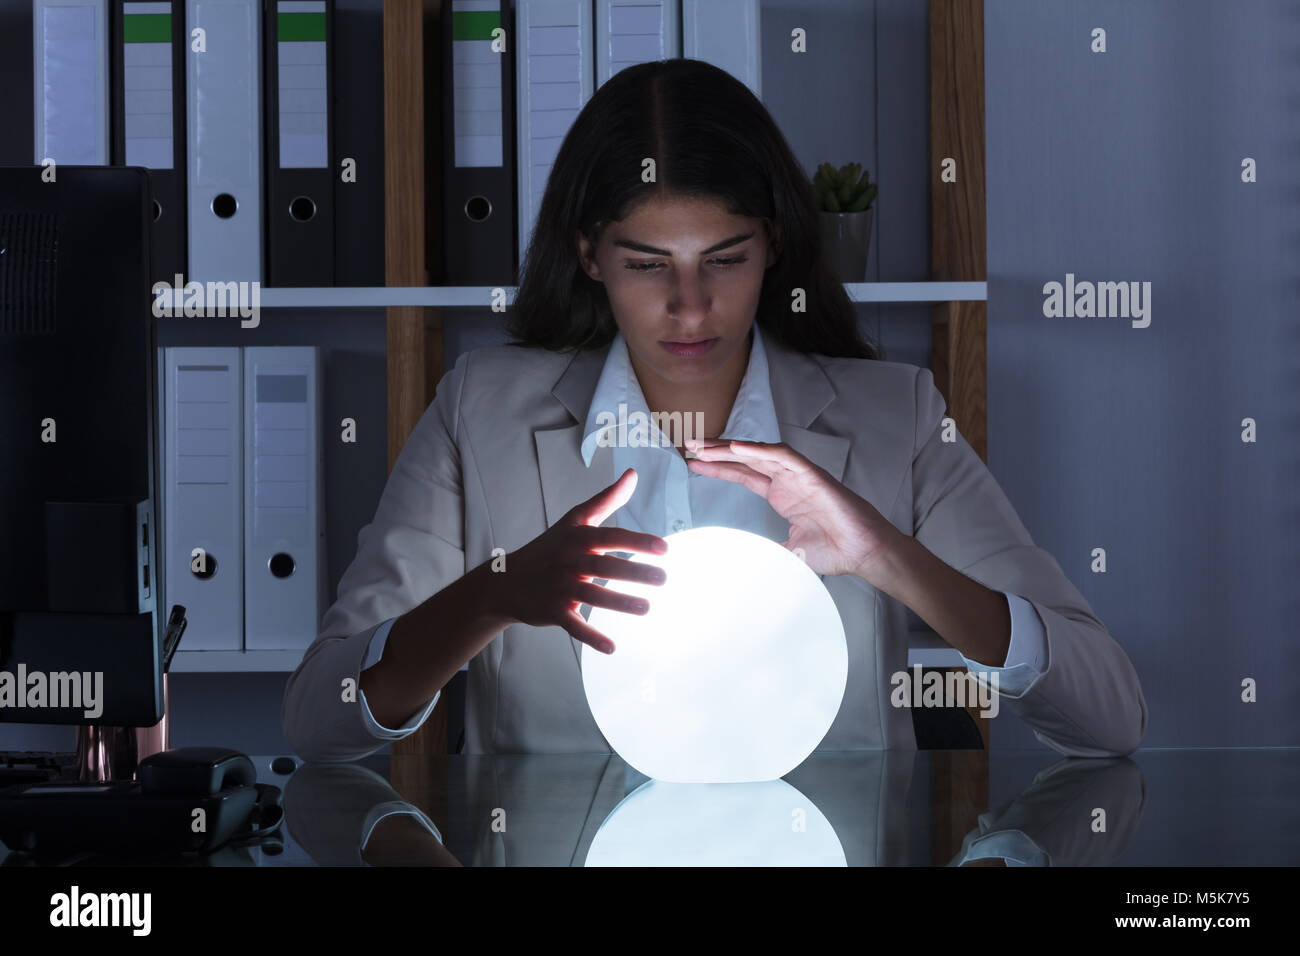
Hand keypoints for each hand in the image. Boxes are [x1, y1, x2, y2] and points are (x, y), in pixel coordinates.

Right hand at [500, 468, 667, 653]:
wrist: (505, 581)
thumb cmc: (548, 548)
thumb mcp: (574, 521)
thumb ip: (606, 499)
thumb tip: (633, 474)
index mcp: (577, 538)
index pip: (610, 537)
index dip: (636, 541)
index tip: (664, 548)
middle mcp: (569, 561)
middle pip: (604, 566)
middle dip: (633, 572)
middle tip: (663, 578)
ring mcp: (560, 587)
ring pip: (592, 595)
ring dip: (619, 603)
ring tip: (647, 608)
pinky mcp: (553, 611)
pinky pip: (574, 625)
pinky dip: (591, 637)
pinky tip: (612, 647)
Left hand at [685, 439, 901, 580]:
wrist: (863, 552)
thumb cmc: (834, 550)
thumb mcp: (787, 552)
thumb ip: (764, 550)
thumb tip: (744, 561)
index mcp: (781, 494)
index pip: (744, 475)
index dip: (719, 468)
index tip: (694, 465)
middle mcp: (788, 480)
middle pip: (747, 458)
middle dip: (717, 451)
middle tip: (690, 446)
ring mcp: (800, 475)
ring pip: (760, 452)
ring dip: (732, 447)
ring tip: (705, 445)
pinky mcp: (813, 475)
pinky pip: (784, 456)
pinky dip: (760, 450)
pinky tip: (737, 448)